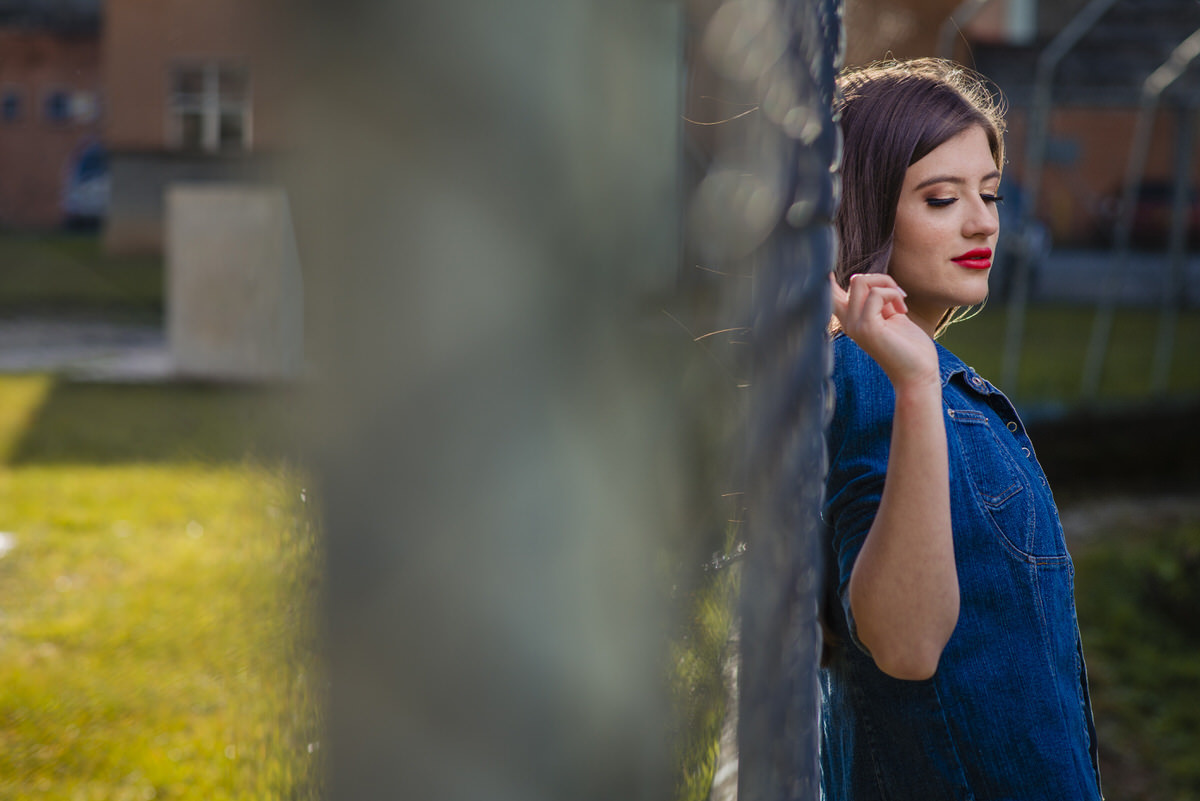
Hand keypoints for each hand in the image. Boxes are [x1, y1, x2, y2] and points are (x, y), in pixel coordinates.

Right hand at [830, 273, 938, 388]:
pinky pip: (876, 294)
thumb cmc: (908, 346)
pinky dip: (893, 295)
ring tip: (900, 301)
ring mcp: (854, 325)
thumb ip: (875, 299)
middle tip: (898, 295)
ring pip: (860, 281)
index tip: (831, 271)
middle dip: (879, 278)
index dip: (829, 277)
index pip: (829, 293)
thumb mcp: (888, 316)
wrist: (918, 373)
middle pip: (852, 280)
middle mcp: (847, 322)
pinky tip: (902, 311)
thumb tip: (863, 279)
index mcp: (851, 319)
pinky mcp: (866, 327)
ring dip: (887, 284)